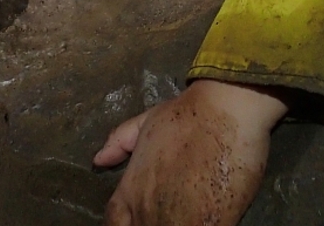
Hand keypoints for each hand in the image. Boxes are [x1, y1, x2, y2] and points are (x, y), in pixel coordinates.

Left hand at [94, 79, 288, 225]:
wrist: (225, 110)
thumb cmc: (186, 114)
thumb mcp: (146, 122)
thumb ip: (120, 142)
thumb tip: (99, 160)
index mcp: (129, 191)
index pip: (114, 224)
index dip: (126, 223)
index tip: (140, 216)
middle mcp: (147, 211)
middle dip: (152, 222)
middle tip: (167, 213)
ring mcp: (177, 221)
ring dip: (175, 224)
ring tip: (185, 216)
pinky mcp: (209, 225)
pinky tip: (208, 219)